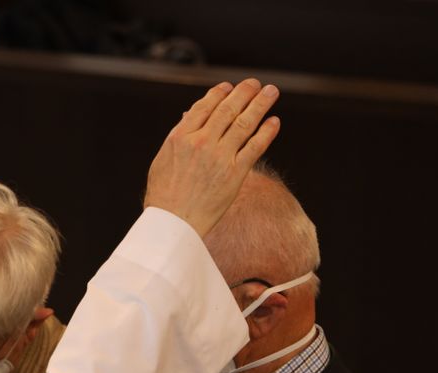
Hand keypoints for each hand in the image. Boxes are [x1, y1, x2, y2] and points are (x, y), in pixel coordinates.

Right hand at [144, 78, 280, 236]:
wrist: (173, 223)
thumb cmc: (164, 195)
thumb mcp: (163, 160)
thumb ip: (178, 137)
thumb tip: (189, 116)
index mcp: (180, 137)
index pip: (204, 106)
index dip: (219, 93)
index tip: (229, 87)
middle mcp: (201, 142)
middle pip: (227, 109)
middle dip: (244, 92)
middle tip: (255, 84)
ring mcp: (220, 157)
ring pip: (245, 122)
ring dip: (260, 104)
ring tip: (271, 92)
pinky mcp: (235, 173)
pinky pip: (255, 146)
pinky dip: (266, 132)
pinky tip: (274, 122)